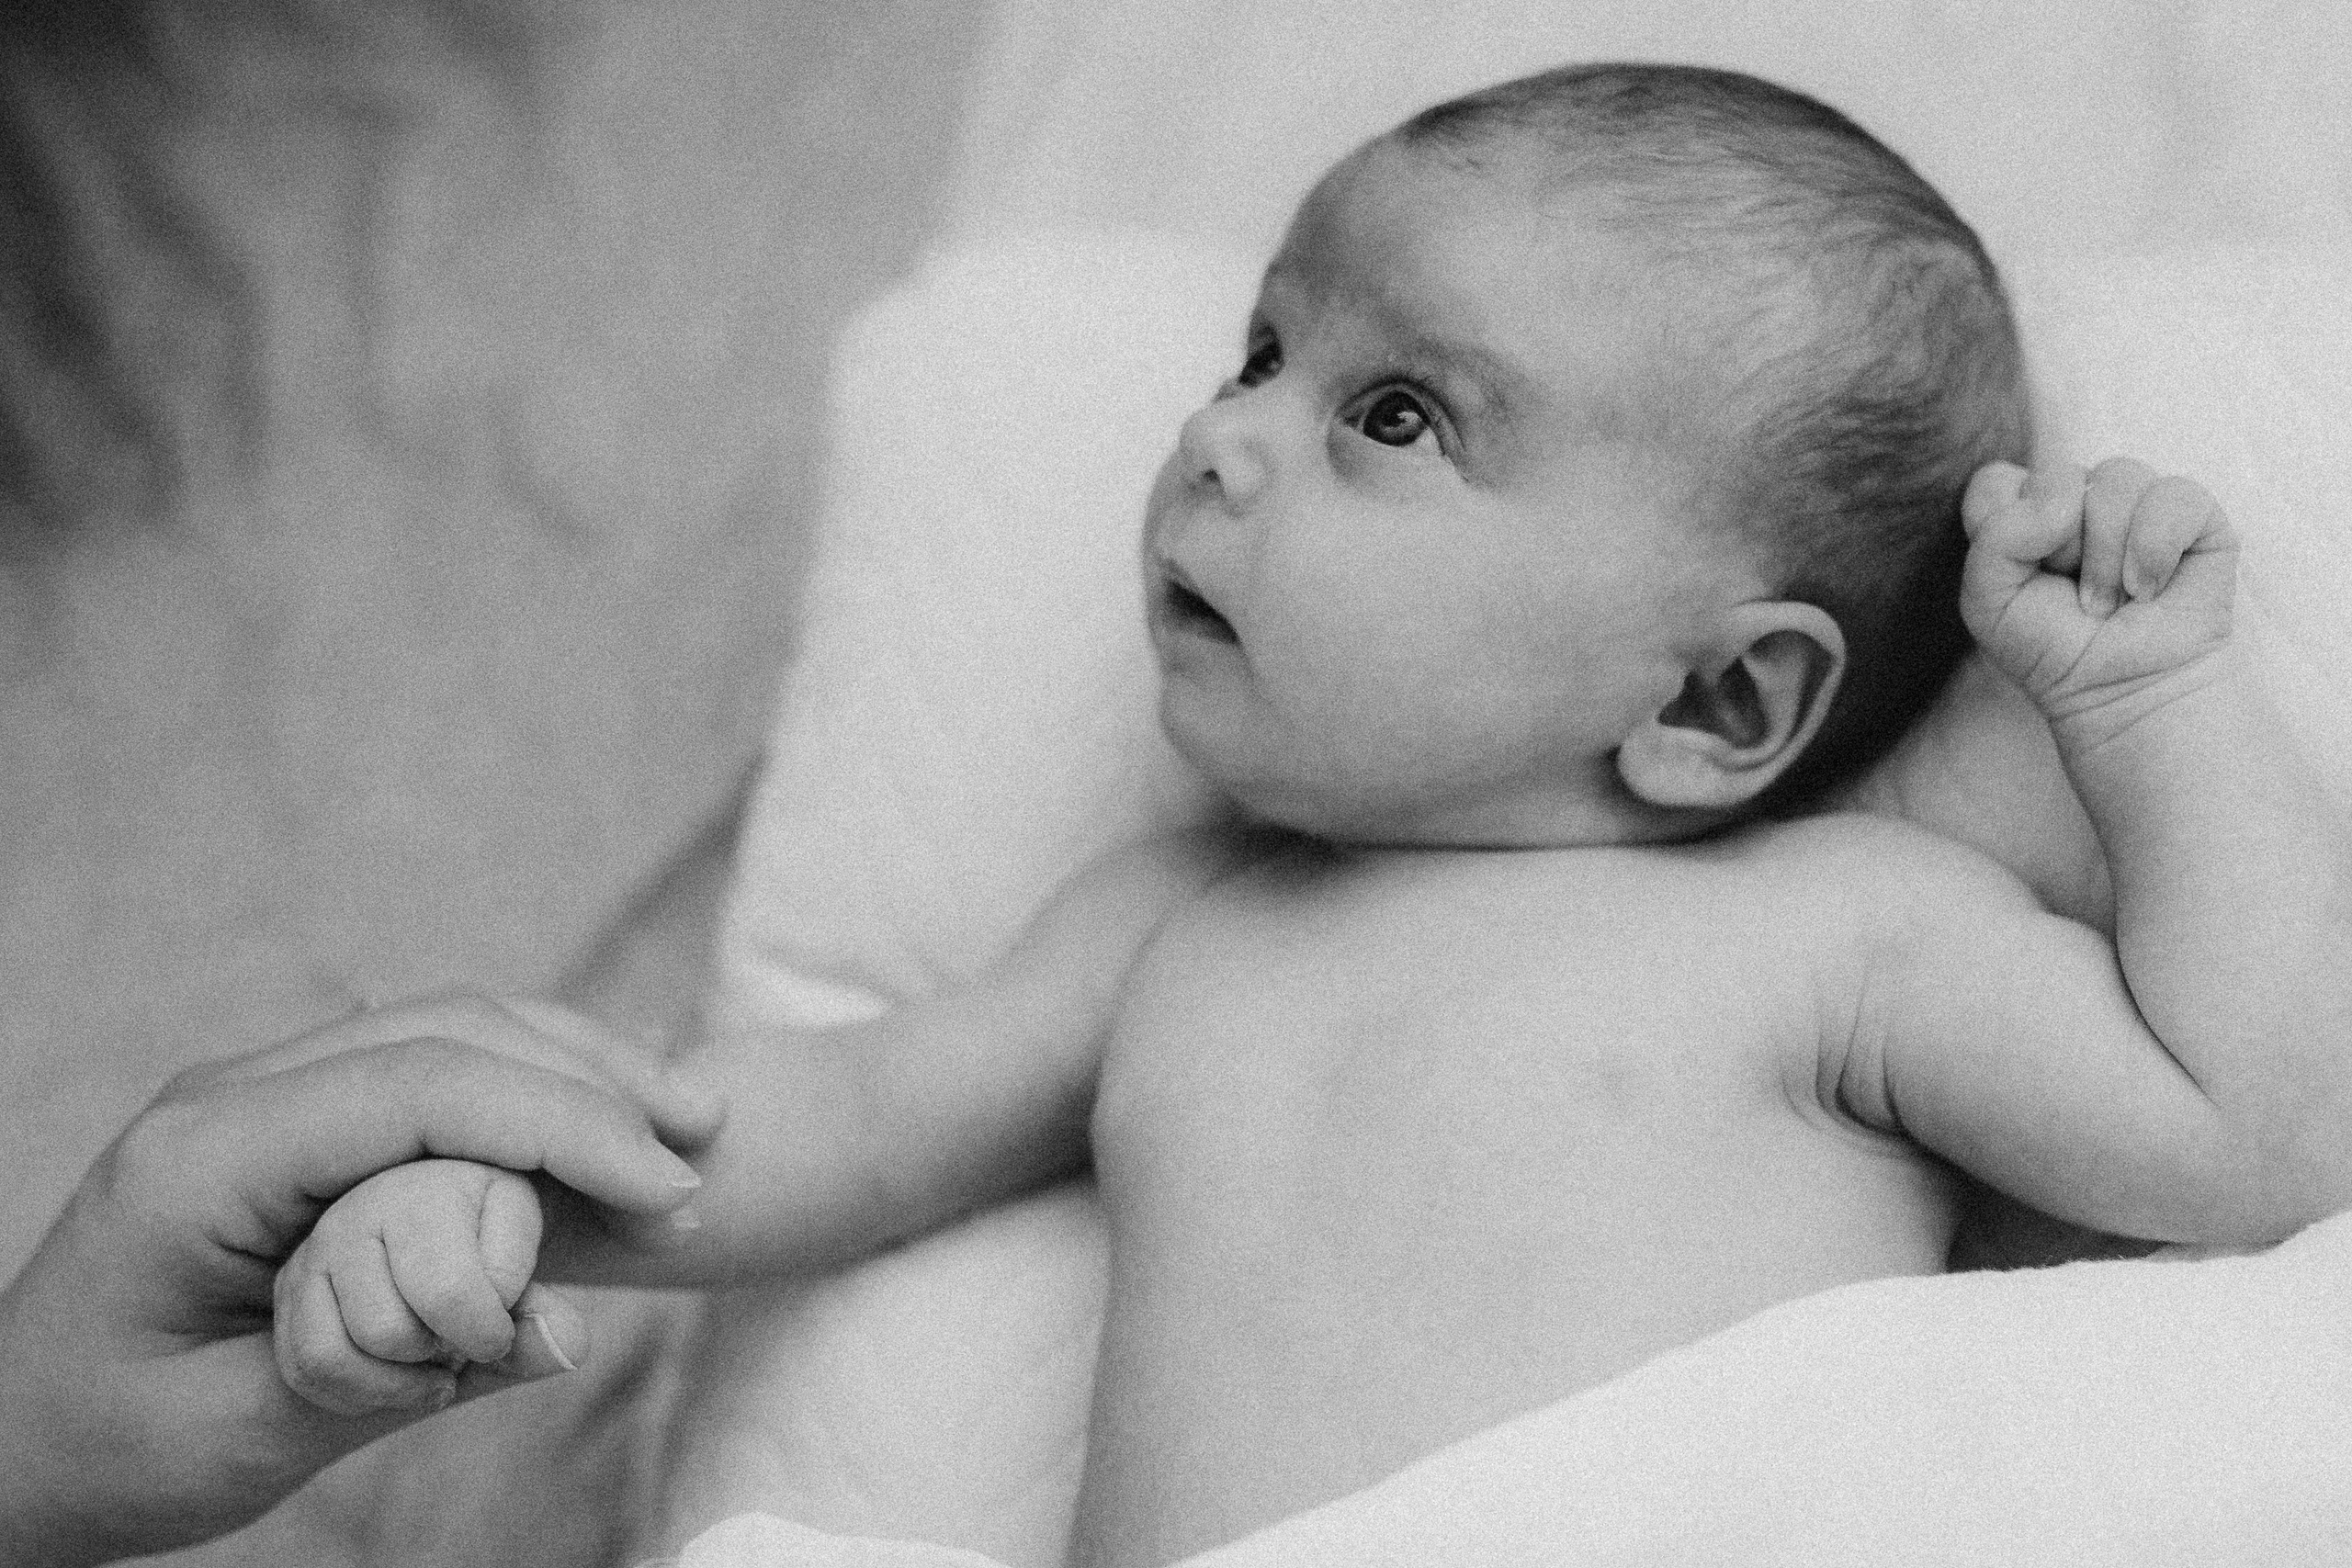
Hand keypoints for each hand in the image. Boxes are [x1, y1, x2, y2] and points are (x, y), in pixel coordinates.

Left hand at [0, 996, 721, 1567]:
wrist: (1, 1438)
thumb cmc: (104, 1449)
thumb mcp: (248, 1437)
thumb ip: (407, 1375)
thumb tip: (571, 1330)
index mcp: (204, 1160)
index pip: (418, 1089)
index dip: (560, 1124)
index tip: (666, 1187)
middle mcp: (230, 1097)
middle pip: (446, 1032)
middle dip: (589, 1080)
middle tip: (699, 1148)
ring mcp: (258, 1095)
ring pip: (445, 1027)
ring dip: (571, 1065)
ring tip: (681, 1116)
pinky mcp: (290, 1119)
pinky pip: (426, 1066)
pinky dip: (525, 1081)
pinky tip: (593, 1113)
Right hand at [274, 1158, 603, 1416]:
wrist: (447, 1255)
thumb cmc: (493, 1264)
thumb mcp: (527, 1287)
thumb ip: (545, 1321)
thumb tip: (567, 1348)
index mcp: (445, 1182)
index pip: (453, 1293)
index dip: (487, 1333)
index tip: (502, 1325)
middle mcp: (372, 1201)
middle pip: (389, 1332)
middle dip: (434, 1355)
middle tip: (461, 1340)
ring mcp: (324, 1241)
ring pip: (335, 1353)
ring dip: (392, 1380)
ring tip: (430, 1359)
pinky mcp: (292, 1282)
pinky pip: (304, 1366)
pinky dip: (353, 1393)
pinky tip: (393, 1375)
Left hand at [1960, 458, 2237, 749]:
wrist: (2124, 692)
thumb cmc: (2053, 651)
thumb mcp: (1990, 603)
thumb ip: (1994, 540)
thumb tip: (2062, 499)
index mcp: (2024, 515)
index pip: (1995, 481)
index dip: (2004, 524)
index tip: (2024, 574)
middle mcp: (2079, 500)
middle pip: (2056, 475)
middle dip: (2061, 547)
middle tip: (2076, 597)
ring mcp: (2137, 504)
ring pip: (2115, 478)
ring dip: (2108, 556)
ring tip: (2113, 602)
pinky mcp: (2194, 516)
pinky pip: (2173, 494)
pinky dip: (2154, 547)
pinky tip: (2150, 589)